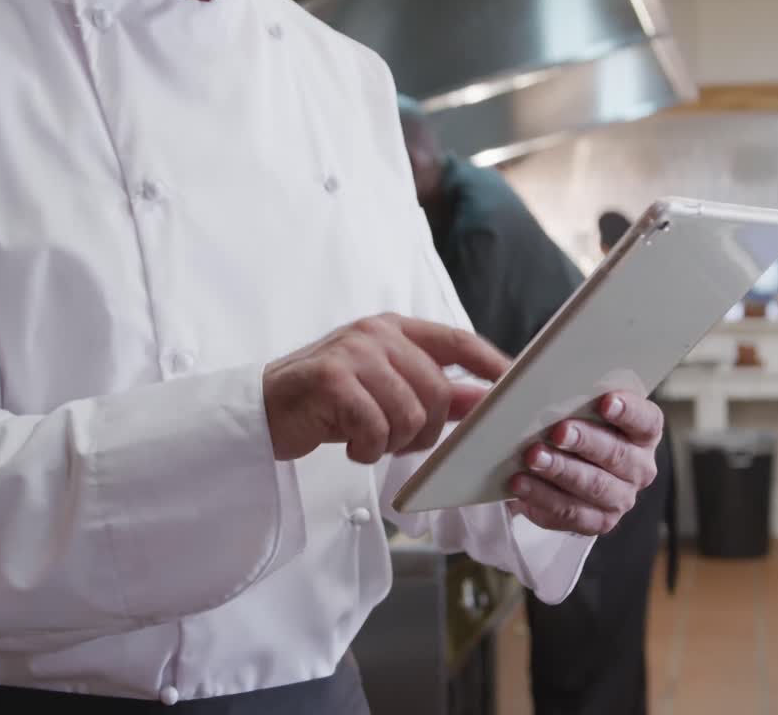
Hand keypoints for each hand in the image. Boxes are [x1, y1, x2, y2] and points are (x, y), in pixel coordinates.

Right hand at [264, 313, 509, 463]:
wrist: (262, 411)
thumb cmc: (326, 403)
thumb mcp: (384, 391)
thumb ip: (434, 392)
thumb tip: (485, 401)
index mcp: (393, 329)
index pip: (457, 340)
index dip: (490, 363)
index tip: (515, 384)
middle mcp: (376, 334)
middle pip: (438, 391)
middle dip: (426, 431)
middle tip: (396, 442)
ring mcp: (353, 353)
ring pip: (410, 414)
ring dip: (392, 443)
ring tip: (366, 439)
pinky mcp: (332, 379)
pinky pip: (377, 428)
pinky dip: (367, 449)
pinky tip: (349, 444)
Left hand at [508, 391, 662, 535]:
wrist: (558, 470)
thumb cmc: (570, 427)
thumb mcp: (574, 408)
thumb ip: (568, 395)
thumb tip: (532, 382)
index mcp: (643, 433)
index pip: (646, 421)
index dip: (628, 411)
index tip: (605, 401)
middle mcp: (639, 467)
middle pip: (617, 454)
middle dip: (585, 441)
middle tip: (558, 431)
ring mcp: (620, 498)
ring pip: (593, 486)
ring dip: (561, 470)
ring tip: (533, 457)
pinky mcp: (596, 522)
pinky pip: (570, 512)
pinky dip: (542, 497)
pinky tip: (520, 484)